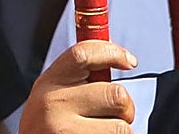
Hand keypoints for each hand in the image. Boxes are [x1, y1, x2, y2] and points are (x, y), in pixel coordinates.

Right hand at [20, 41, 137, 133]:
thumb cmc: (50, 128)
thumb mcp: (53, 97)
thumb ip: (78, 80)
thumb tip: (116, 57)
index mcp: (49, 83)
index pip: (83, 55)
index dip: (112, 52)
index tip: (129, 61)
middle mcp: (54, 103)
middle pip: (116, 94)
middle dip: (125, 108)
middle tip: (111, 116)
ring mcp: (65, 130)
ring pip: (122, 127)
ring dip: (119, 132)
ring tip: (99, 133)